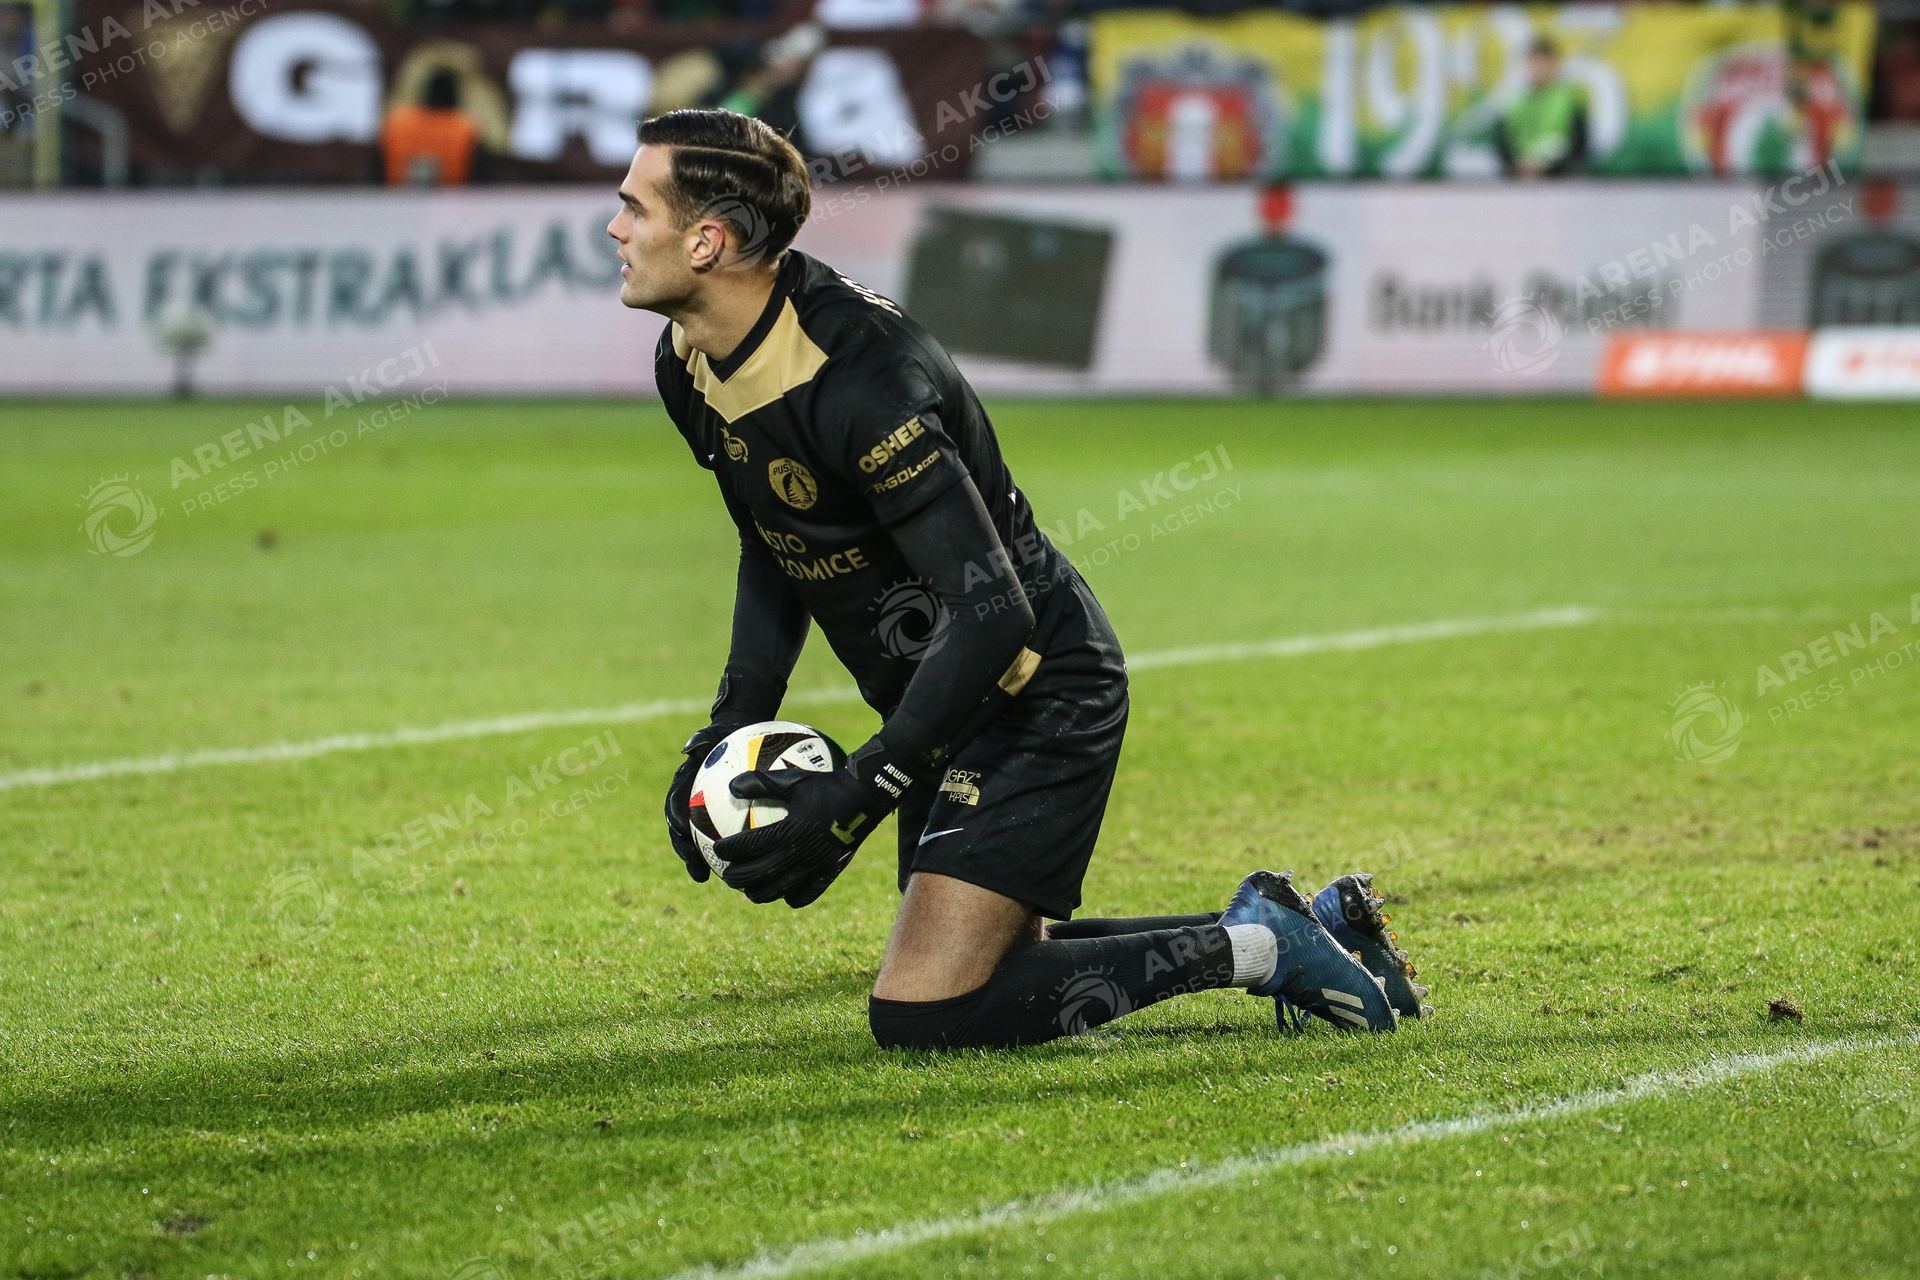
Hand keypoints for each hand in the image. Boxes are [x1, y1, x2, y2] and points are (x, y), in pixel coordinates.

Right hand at [663, 721, 742, 882]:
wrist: (733, 736)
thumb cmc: (724, 734)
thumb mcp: (713, 731)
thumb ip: (701, 738)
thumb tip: (689, 747)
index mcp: (683, 784)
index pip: (674, 803)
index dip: (674, 819)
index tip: (679, 830)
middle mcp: (688, 801)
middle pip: (680, 831)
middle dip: (684, 851)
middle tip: (695, 867)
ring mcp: (700, 811)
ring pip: (696, 840)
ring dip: (698, 860)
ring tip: (706, 877)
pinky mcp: (716, 818)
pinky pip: (720, 837)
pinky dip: (727, 853)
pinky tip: (740, 867)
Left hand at [714, 741, 916, 906]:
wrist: (866, 796)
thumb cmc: (828, 783)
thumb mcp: (793, 779)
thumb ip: (761, 783)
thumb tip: (732, 786)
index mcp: (788, 831)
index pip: (750, 846)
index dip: (730, 850)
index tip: (717, 849)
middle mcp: (799, 853)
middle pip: (760, 874)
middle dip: (739, 878)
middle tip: (726, 876)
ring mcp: (815, 866)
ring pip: (781, 889)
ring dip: (761, 892)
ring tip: (749, 891)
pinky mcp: (830, 871)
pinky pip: (808, 893)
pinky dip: (792, 897)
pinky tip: (785, 894)